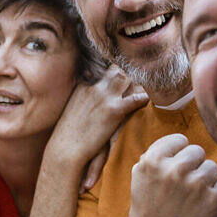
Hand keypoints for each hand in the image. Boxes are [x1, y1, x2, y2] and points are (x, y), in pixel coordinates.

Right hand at [46, 66, 147, 188]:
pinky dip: (145, 97)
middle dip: (128, 69)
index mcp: (84, 86)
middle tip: (140, 71)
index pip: (102, 70)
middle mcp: (94, 88)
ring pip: (126, 78)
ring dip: (137, 80)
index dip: (115, 69)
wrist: (65, 148)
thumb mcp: (72, 110)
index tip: (124, 68)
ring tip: (148, 81)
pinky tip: (151, 98)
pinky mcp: (114, 110)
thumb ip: (81, 99)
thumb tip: (87, 98)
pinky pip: (135, 98)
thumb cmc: (67, 134)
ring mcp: (104, 97)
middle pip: (116, 70)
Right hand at [106, 134, 216, 216]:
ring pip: (212, 168)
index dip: (177, 155)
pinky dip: (214, 196)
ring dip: (204, 181)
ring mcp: (197, 185)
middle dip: (192, 166)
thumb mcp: (140, 173)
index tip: (172, 169)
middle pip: (198, 152)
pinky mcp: (215, 200)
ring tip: (189, 199)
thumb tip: (181, 141)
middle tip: (182, 186)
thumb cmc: (148, 205)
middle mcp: (176, 169)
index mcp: (155, 159)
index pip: (180, 140)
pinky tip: (199, 208)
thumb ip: (158, 153)